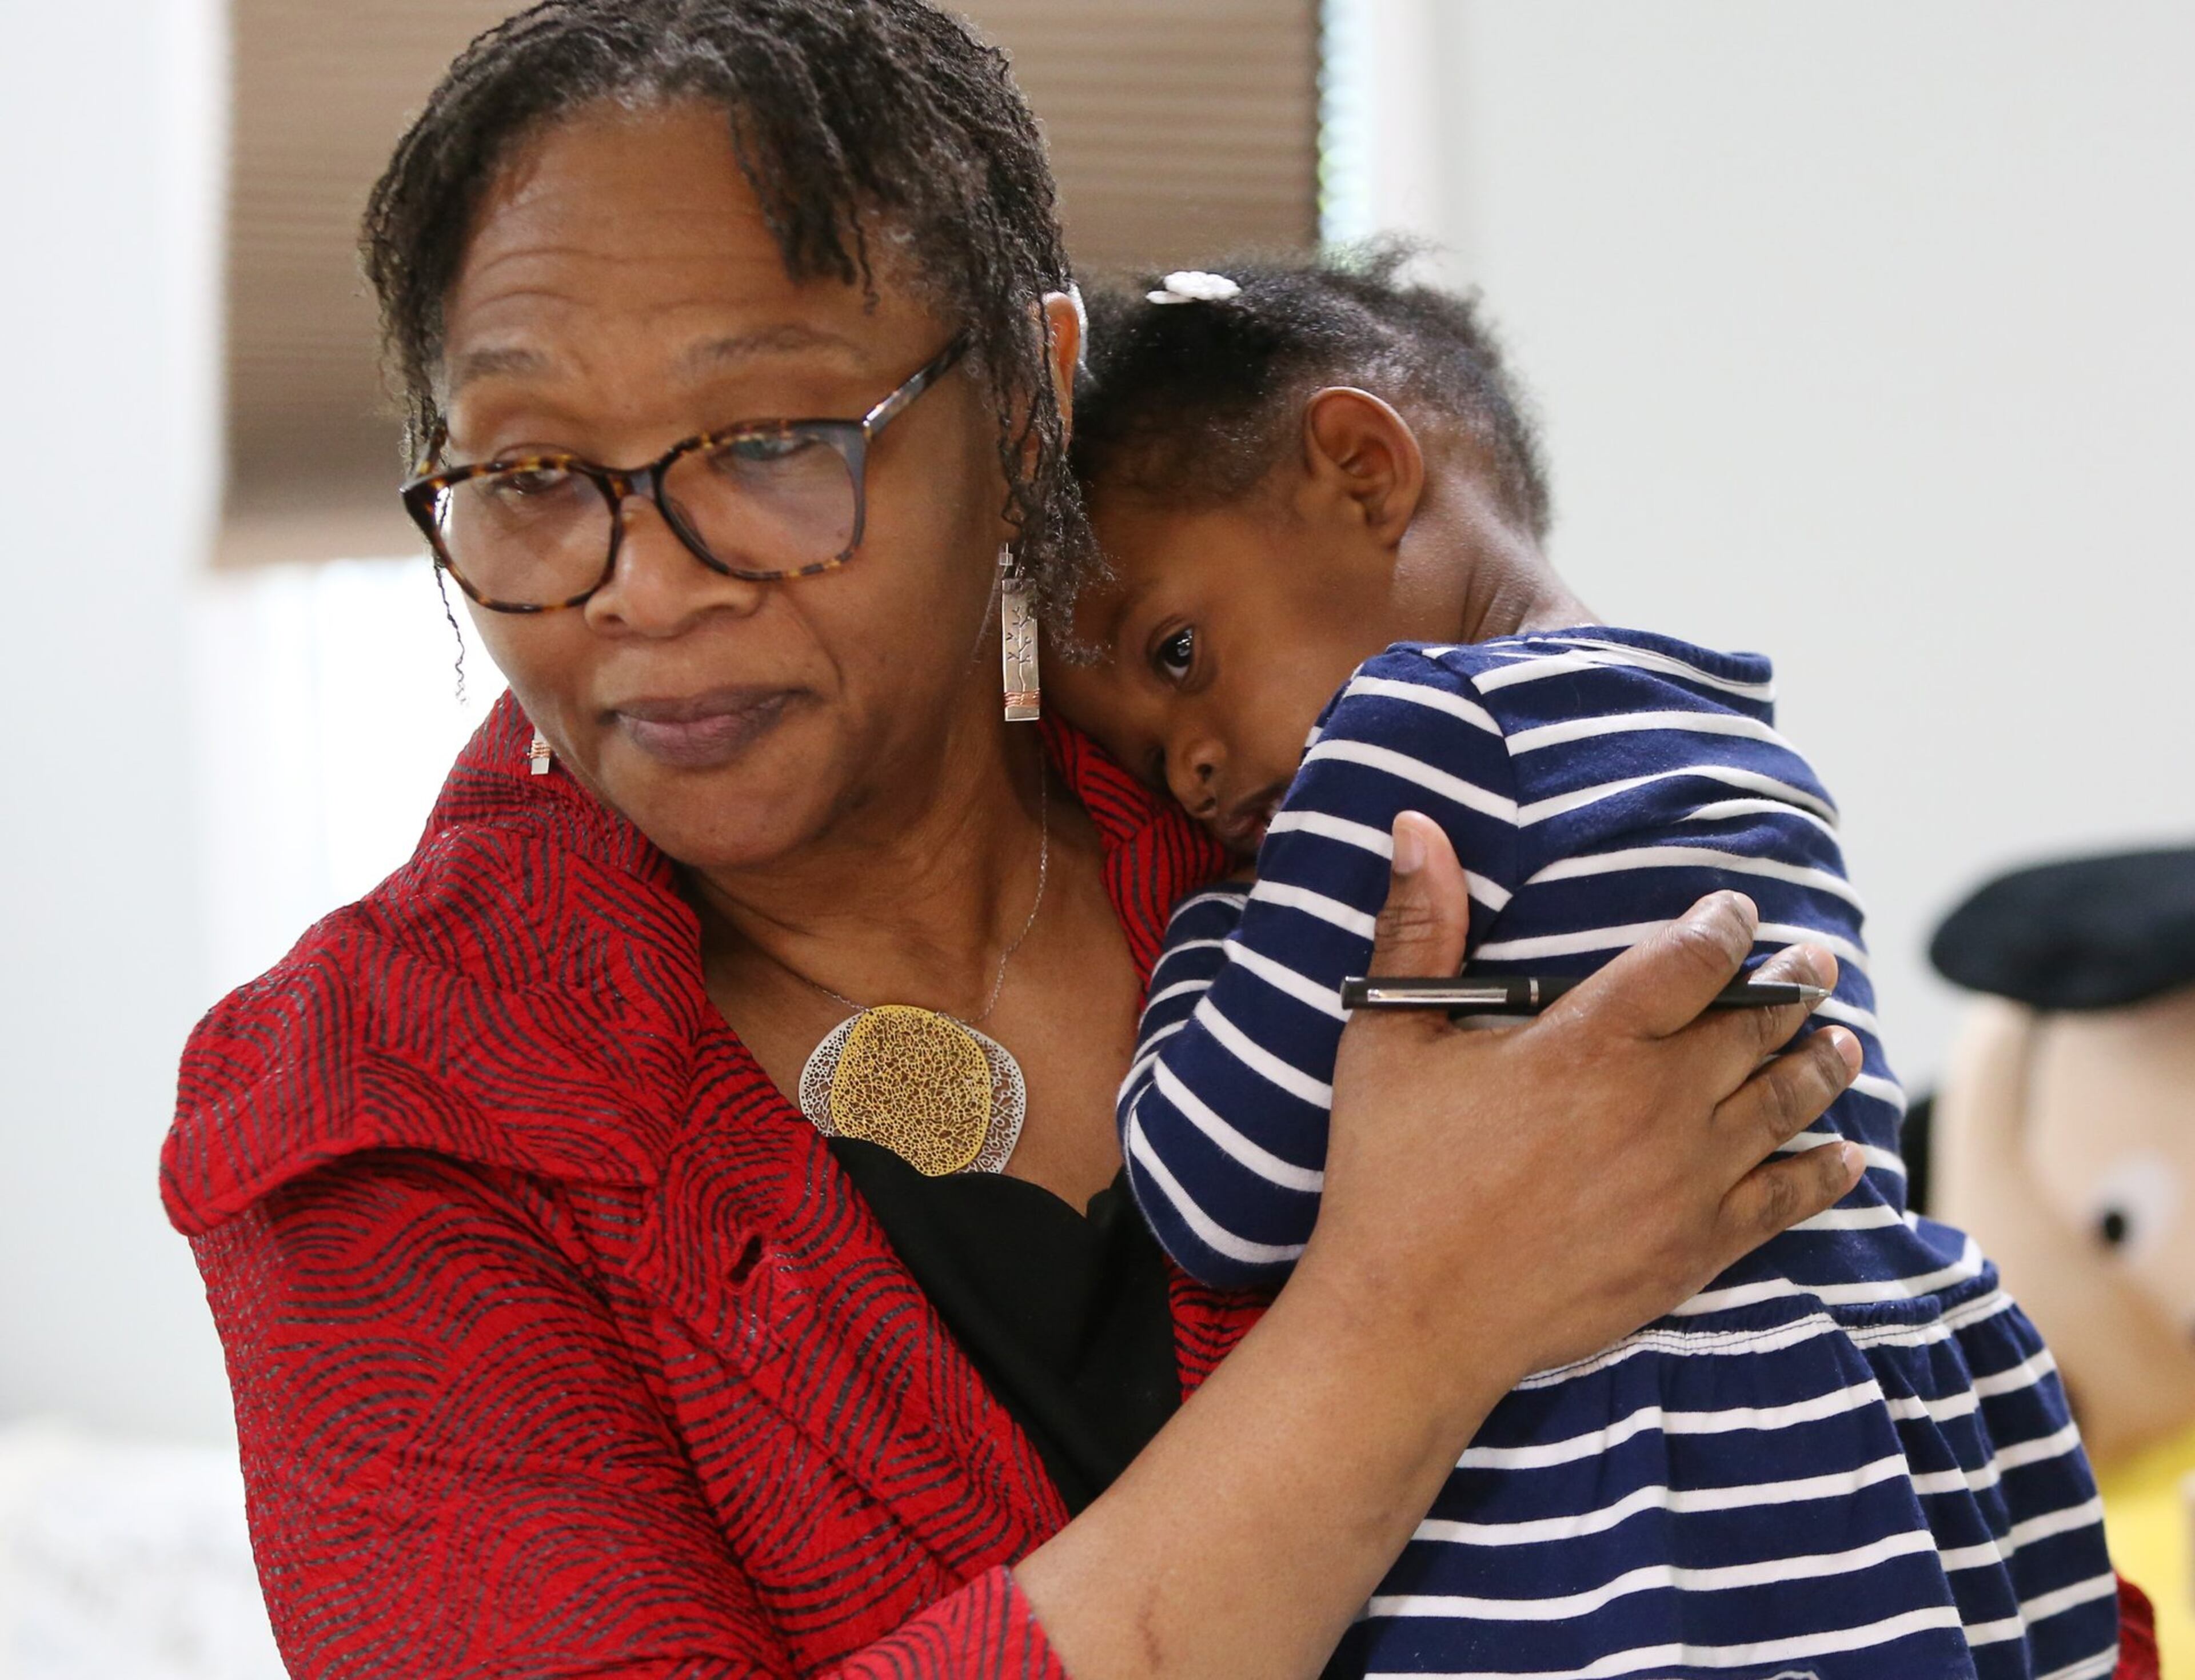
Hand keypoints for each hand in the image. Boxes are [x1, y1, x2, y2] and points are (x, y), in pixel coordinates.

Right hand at [1301, 812, 1863, 1408]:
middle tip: (1816, 964)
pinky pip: (1788, 1198)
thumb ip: (1418, 927)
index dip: (1724, 926)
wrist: (1412, 1316)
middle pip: (1757, 1025)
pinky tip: (1842, 1153)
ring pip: (1786, 1104)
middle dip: (1793, 987)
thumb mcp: (1391, 1038)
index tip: (1736, 912)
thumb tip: (1415, 825)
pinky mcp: (1696, 1248)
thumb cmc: (1393, 1172)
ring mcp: (1689, 1179)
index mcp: (1592, 1039)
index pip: (1693, 958)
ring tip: (1841, 1040)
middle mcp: (1660, 1101)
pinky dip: (1824, 1169)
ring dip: (1820, 1064)